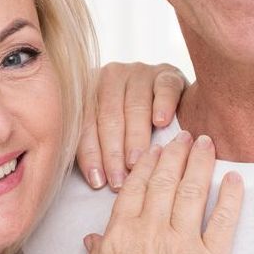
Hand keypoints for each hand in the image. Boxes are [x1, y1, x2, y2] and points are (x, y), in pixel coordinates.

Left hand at [76, 62, 187, 190]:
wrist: (165, 101)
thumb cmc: (129, 126)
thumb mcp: (106, 132)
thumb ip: (94, 145)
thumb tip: (93, 180)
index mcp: (88, 89)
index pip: (86, 124)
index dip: (90, 154)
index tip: (97, 181)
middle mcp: (111, 76)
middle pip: (109, 117)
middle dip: (112, 152)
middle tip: (118, 180)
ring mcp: (140, 72)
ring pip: (135, 106)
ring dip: (135, 138)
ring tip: (135, 163)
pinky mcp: (168, 73)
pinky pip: (164, 88)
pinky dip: (163, 105)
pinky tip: (161, 123)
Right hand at [83, 132, 241, 253]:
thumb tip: (94, 239)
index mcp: (119, 236)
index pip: (136, 186)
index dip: (149, 163)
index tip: (158, 148)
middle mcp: (150, 233)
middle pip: (165, 180)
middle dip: (178, 152)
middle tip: (188, 134)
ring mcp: (181, 246)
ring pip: (192, 191)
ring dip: (202, 163)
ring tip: (209, 144)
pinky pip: (223, 220)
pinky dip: (230, 196)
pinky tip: (234, 179)